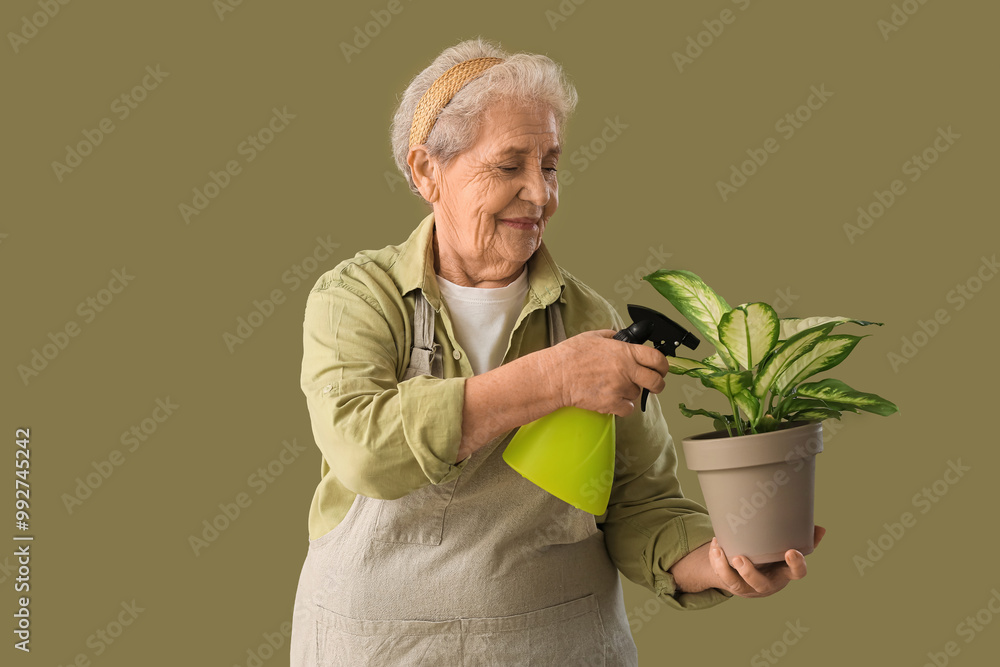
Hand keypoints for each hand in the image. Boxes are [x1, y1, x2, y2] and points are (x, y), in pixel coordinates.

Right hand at [546, 330, 670, 416]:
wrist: (555, 376)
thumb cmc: (570, 356)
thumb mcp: (592, 336)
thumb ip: (612, 337)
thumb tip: (621, 337)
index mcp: (624, 352)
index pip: (657, 358)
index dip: (663, 365)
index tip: (662, 369)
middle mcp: (626, 370)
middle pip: (656, 381)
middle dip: (657, 384)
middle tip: (653, 385)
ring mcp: (619, 388)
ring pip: (637, 394)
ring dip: (630, 392)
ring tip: (614, 387)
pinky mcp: (611, 404)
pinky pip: (627, 408)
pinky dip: (622, 406)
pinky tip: (612, 399)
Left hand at [709, 525, 826, 597]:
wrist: (752, 573)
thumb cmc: (773, 557)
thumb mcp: (786, 549)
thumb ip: (803, 538)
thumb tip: (821, 529)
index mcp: (785, 573)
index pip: (797, 573)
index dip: (796, 564)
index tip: (791, 551)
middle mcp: (769, 583)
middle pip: (761, 584)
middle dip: (750, 573)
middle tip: (740, 558)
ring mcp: (750, 586)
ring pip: (737, 584)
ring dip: (726, 569)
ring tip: (720, 551)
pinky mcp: (734, 585)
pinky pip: (724, 577)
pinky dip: (717, 562)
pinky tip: (715, 546)